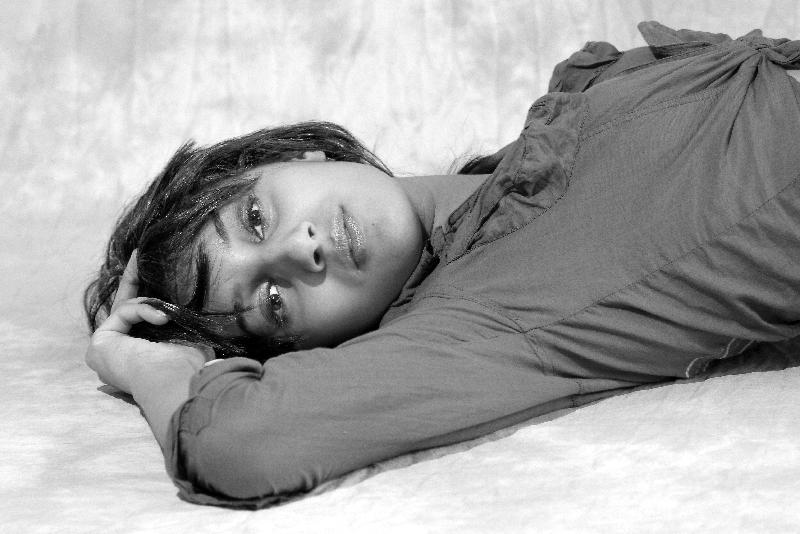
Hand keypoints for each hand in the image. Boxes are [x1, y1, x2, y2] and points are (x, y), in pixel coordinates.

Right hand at [85, 250, 210, 393]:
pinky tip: (160, 320)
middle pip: (125, 309)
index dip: (145, 298)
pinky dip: (142, 311)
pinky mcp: (98, 345)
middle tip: (139, 253)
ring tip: (166, 317)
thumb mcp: (187, 334)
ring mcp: (107, 353)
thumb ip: (177, 319)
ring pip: (126, 308)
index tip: (151, 271)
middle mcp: (122, 357)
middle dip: (132, 279)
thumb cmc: (190, 363)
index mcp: (145, 357)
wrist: (179, 379)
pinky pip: (122, 312)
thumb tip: (183, 299)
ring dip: (150, 306)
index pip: (142, 321)